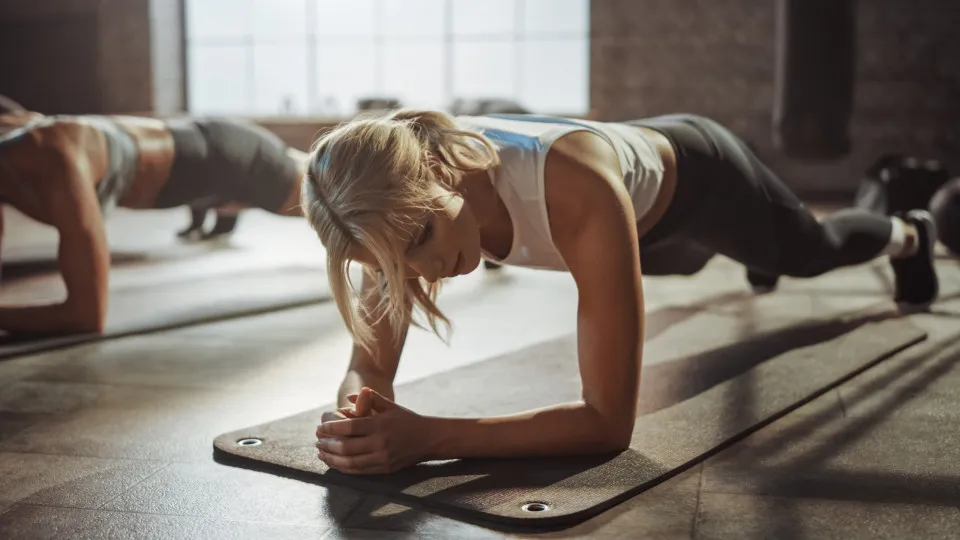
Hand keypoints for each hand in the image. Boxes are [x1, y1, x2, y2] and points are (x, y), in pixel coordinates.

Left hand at [315, 387, 431, 474]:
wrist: (429, 438)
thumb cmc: (407, 419)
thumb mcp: (390, 406)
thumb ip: (370, 399)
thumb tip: (348, 397)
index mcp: (380, 424)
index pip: (348, 428)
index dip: (331, 429)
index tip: (319, 428)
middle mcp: (380, 442)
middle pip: (345, 447)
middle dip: (327, 445)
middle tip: (316, 442)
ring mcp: (382, 457)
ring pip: (350, 462)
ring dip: (332, 459)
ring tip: (321, 454)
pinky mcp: (384, 468)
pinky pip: (359, 471)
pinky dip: (343, 468)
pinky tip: (335, 463)